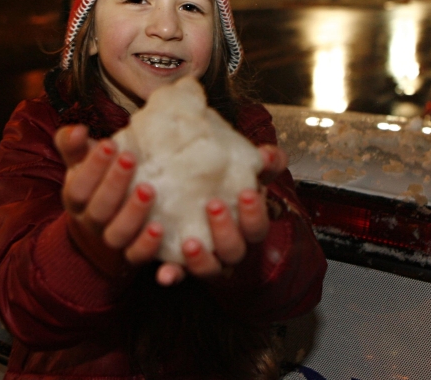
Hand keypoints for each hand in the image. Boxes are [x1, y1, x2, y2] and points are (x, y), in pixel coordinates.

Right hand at [55, 125, 162, 277]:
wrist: (101, 231)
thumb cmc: (97, 183)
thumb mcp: (82, 163)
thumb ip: (74, 145)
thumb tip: (77, 129)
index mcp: (77, 199)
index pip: (78, 186)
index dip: (92, 167)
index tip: (110, 143)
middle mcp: (92, 222)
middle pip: (98, 209)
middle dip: (114, 183)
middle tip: (130, 158)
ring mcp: (112, 241)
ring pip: (117, 234)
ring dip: (133, 213)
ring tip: (148, 190)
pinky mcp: (133, 256)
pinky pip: (137, 256)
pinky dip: (147, 244)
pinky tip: (160, 228)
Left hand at [155, 144, 287, 285]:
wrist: (185, 186)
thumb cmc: (222, 180)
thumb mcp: (243, 168)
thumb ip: (262, 161)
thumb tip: (267, 155)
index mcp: (245, 227)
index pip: (257, 227)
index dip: (254, 214)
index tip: (246, 192)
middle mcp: (226, 248)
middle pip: (234, 251)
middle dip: (226, 231)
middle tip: (213, 205)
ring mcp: (202, 259)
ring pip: (208, 269)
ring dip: (200, 259)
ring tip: (189, 243)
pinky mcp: (175, 263)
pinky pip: (175, 274)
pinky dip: (171, 275)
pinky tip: (163, 275)